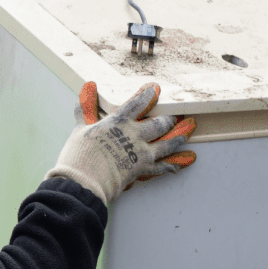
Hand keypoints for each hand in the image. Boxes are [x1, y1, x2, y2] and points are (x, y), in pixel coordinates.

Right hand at [46, 81, 196, 204]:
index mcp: (119, 121)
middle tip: (175, 117)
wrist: (84, 179)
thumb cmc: (79, 154)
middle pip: (159, 123)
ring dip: (178, 138)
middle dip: (169, 119)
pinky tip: (179, 164)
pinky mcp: (143, 169)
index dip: (149, 94)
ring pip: (166, 143)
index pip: (138, 103)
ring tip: (187, 133)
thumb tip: (86, 90)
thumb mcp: (80, 128)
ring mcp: (141, 152)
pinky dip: (171, 166)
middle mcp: (134, 134)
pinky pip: (162, 167)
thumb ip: (86, 109)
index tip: (155, 89)